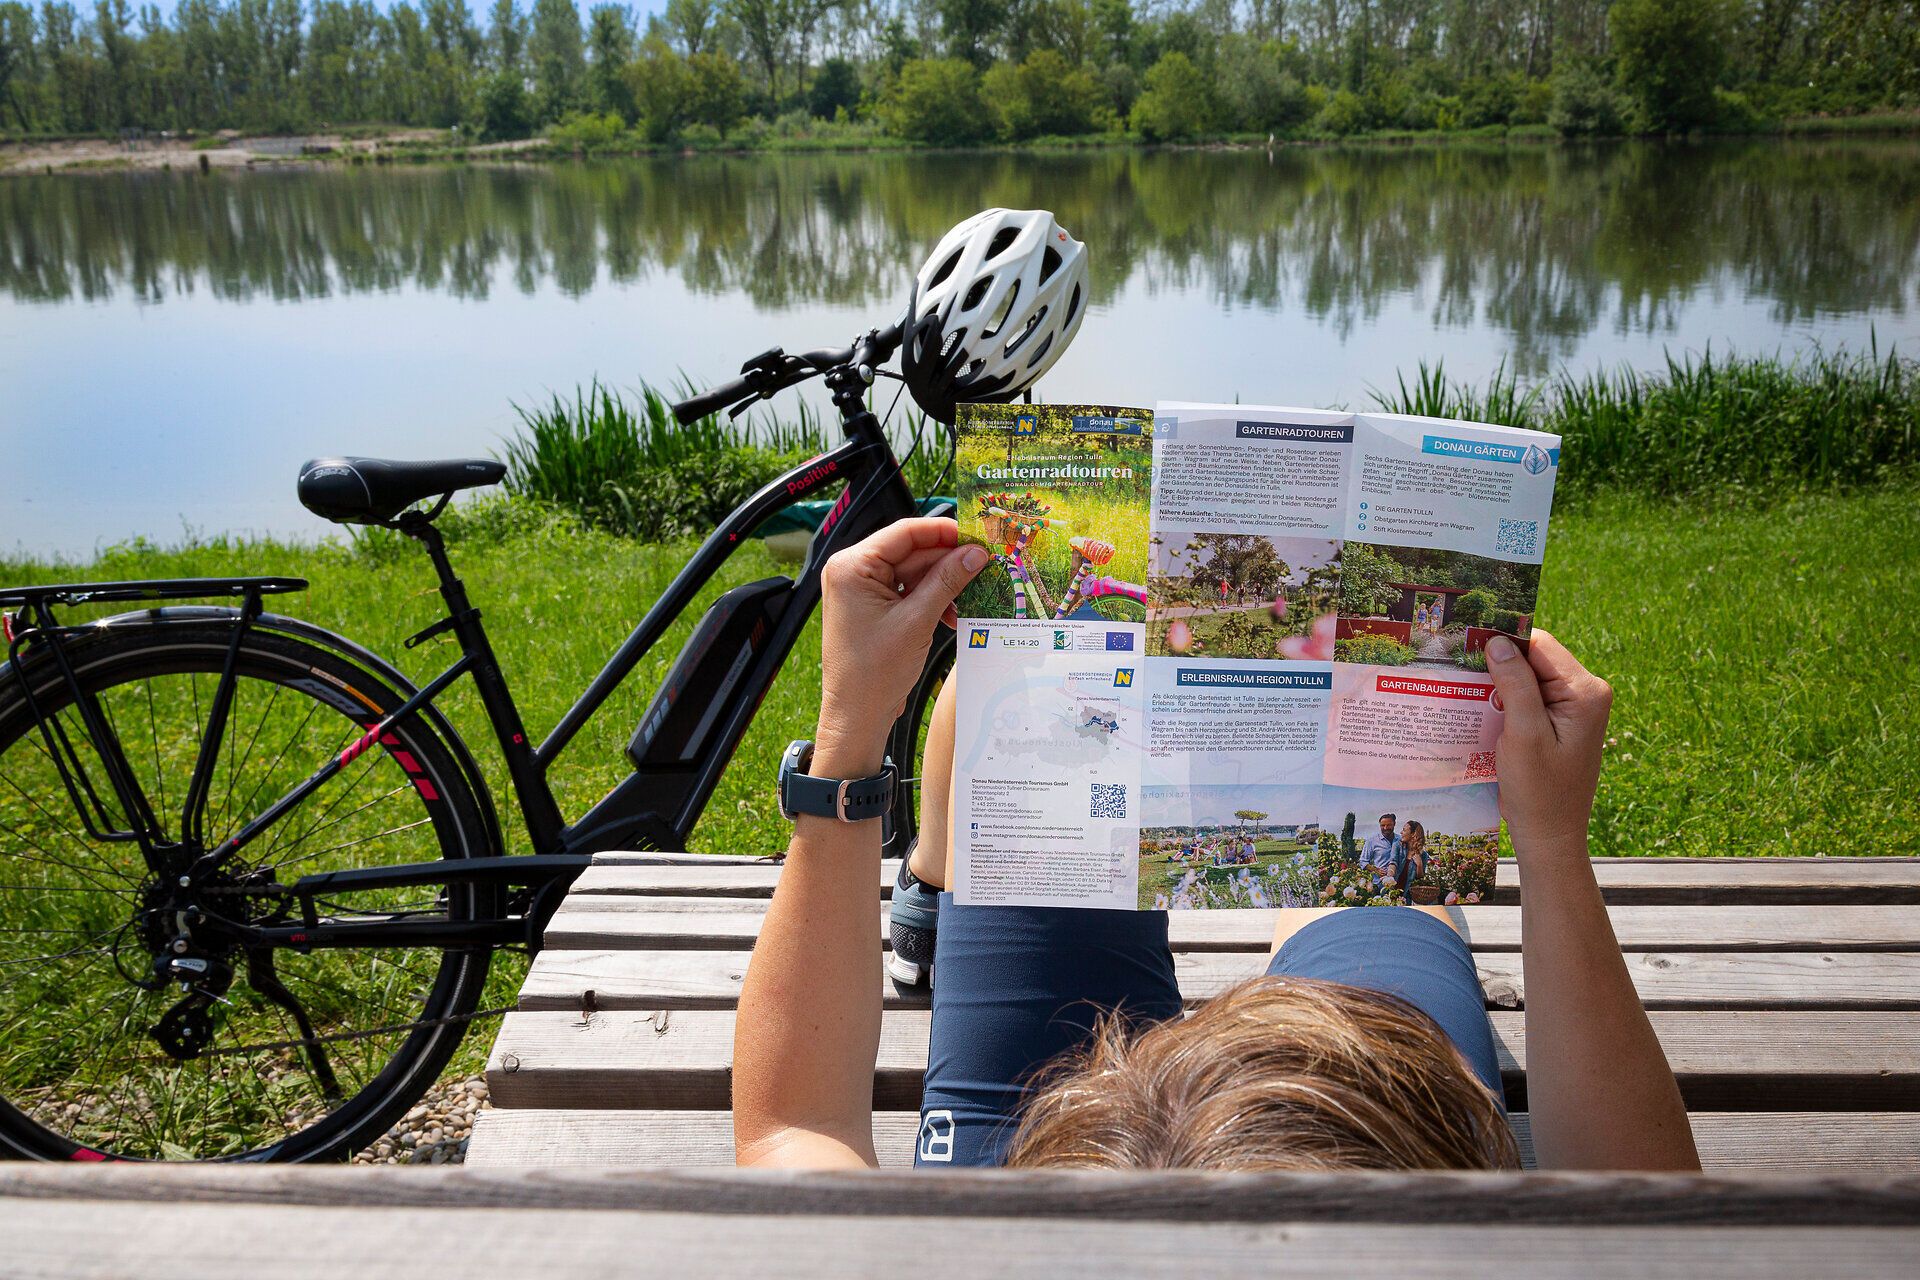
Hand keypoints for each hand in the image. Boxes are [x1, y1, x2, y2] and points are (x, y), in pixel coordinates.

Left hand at [814, 517, 985, 775]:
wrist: (857, 716)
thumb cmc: (873, 674)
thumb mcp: (917, 621)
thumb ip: (947, 581)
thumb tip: (975, 553)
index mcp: (852, 567)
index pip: (904, 532)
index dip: (943, 532)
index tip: (975, 536)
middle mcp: (853, 572)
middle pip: (911, 552)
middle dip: (947, 563)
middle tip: (983, 567)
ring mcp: (862, 590)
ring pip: (913, 572)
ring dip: (942, 585)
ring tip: (968, 598)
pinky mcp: (873, 608)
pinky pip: (908, 591)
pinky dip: (931, 599)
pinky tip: (951, 614)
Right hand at [1483, 630, 1610, 861]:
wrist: (1550, 834)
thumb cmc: (1539, 791)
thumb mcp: (1523, 735)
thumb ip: (1515, 685)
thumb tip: (1498, 641)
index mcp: (1585, 692)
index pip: (1540, 645)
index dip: (1504, 644)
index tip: (1467, 650)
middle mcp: (1585, 693)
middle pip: (1534, 658)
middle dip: (1500, 665)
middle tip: (1463, 676)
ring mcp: (1574, 708)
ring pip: (1529, 677)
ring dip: (1499, 684)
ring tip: (1469, 694)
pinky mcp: (1560, 721)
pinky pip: (1530, 696)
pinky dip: (1505, 700)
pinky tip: (1483, 711)